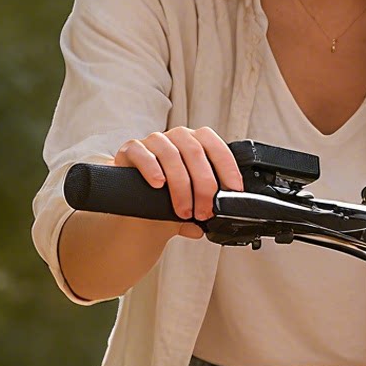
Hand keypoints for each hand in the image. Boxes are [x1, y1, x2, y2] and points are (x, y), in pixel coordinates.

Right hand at [113, 126, 242, 235]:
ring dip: (181, 186)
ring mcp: (153, 141)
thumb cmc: (167, 204)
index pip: (215, 146)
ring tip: (184, 211)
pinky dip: (152, 168)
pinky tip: (158, 184)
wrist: (137, 212)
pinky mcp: (131, 149)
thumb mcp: (191, 208)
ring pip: (171, 155)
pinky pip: (142, 153)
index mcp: (196, 144)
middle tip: (204, 212)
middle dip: (204, 185)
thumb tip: (207, 228)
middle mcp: (176, 138)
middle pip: (195, 152)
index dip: (227, 167)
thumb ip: (202, 213)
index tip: (234, 190)